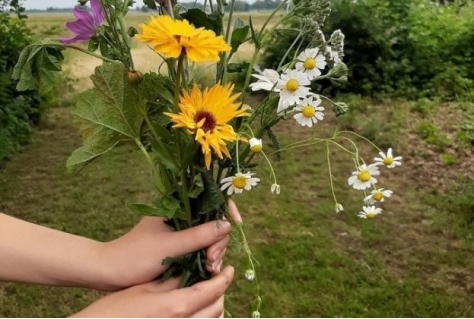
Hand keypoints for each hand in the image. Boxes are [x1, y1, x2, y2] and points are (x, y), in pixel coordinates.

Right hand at [71, 266, 233, 317]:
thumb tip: (193, 270)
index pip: (212, 291)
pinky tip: (198, 309)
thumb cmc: (115, 310)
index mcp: (176, 306)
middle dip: (221, 292)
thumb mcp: (144, 289)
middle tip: (218, 278)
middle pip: (217, 308)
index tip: (229, 269)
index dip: (224, 278)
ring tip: (210, 293)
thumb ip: (172, 280)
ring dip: (215, 306)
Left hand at [99, 201, 241, 290]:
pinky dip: (207, 260)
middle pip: (213, 223)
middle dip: (218, 241)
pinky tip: (206, 271)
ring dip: (214, 253)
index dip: (226, 208)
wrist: (111, 273)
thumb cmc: (135, 256)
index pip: (210, 200)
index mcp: (177, 207)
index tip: (236, 223)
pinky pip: (201, 251)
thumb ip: (199, 235)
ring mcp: (181, 233)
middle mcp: (182, 217)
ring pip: (209, 239)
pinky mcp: (180, 249)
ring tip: (208, 269)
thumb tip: (227, 225)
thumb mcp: (170, 246)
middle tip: (211, 261)